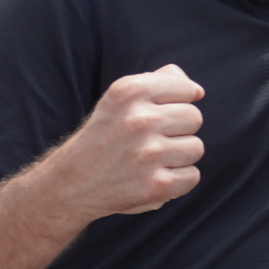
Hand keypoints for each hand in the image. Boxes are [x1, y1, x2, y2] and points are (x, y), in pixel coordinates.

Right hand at [36, 65, 204, 224]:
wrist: (71, 183)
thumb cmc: (105, 136)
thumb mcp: (121, 97)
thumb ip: (159, 82)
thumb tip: (197, 90)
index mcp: (130, 91)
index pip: (188, 89)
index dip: (178, 104)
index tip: (158, 115)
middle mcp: (139, 120)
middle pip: (195, 118)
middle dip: (179, 130)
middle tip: (152, 141)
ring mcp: (148, 154)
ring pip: (196, 147)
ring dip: (179, 157)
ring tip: (151, 160)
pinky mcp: (156, 186)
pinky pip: (192, 176)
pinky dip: (178, 181)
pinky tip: (154, 178)